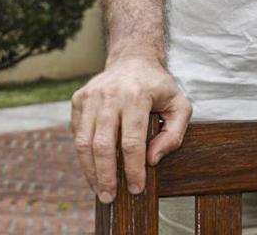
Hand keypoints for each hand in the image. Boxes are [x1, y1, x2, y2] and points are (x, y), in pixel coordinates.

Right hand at [70, 55, 191, 202]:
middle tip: (110, 196)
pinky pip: (77, 133)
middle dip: (106, 176)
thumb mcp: (179, 105)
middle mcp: (110, 94)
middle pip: (103, 145)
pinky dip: (84, 155)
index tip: (136, 188)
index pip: (132, 142)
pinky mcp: (78, 99)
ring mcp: (91, 96)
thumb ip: (174, 133)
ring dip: (90, 171)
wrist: (133, 58)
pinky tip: (94, 167)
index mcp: (137, 95)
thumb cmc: (158, 86)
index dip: (133, 169)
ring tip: (99, 189)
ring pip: (84, 142)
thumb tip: (152, 159)